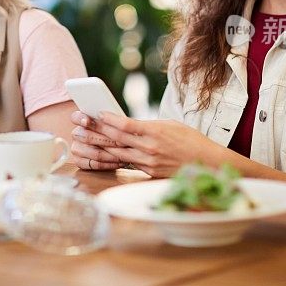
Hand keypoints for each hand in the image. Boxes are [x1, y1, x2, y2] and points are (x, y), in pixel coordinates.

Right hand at [70, 110, 126, 170]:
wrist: (117, 148)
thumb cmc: (115, 132)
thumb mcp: (113, 122)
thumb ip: (110, 120)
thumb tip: (114, 119)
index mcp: (81, 119)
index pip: (76, 117)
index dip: (81, 119)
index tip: (87, 122)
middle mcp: (76, 134)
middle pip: (88, 137)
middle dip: (108, 141)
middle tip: (123, 143)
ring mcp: (76, 148)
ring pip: (94, 153)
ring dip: (112, 155)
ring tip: (125, 154)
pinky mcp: (79, 161)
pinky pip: (95, 164)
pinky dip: (109, 164)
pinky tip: (119, 162)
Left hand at [88, 112, 222, 177]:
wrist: (207, 163)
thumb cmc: (191, 140)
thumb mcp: (170, 125)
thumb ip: (148, 125)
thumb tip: (128, 124)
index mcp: (155, 132)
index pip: (126, 124)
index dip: (108, 119)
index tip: (96, 112)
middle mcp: (149, 148)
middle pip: (116, 139)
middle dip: (95, 130)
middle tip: (78, 124)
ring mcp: (148, 162)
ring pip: (117, 153)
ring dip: (97, 145)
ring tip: (80, 138)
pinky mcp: (149, 173)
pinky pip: (127, 163)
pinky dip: (112, 157)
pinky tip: (98, 152)